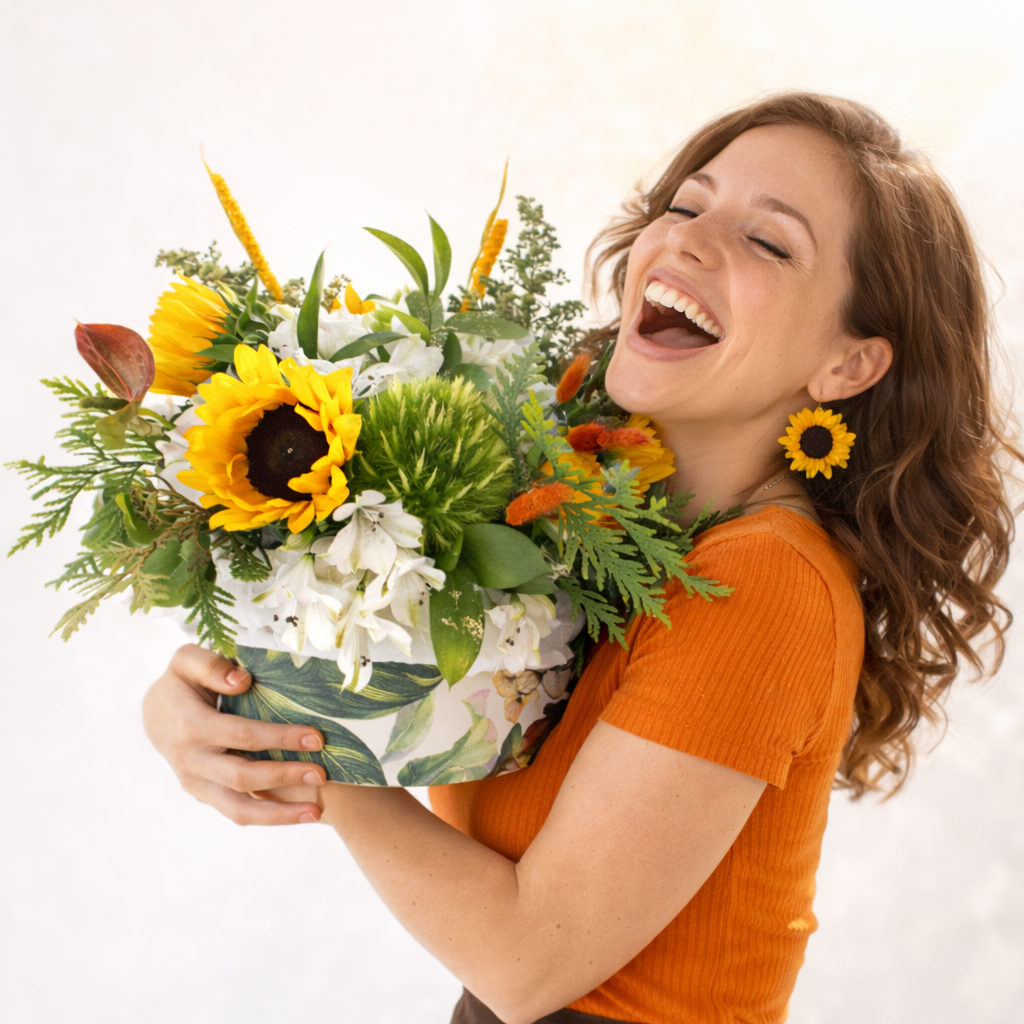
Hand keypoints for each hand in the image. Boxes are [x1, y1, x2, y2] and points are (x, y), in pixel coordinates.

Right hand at [143, 643, 326, 824]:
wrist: (155, 716)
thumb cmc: (181, 683)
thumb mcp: (186, 660)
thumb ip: (211, 665)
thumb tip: (242, 681)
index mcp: (190, 725)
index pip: (242, 736)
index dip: (279, 737)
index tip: (316, 738)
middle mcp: (191, 760)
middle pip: (242, 777)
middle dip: (285, 776)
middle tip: (322, 774)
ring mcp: (196, 783)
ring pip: (237, 809)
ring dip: (278, 815)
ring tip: (315, 814)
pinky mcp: (204, 795)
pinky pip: (236, 812)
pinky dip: (268, 816)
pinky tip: (298, 814)